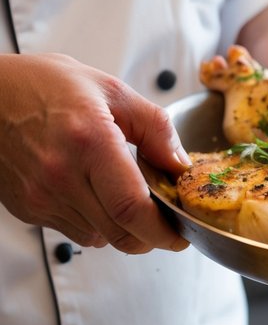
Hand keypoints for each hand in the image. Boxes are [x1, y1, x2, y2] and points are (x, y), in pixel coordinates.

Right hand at [0, 53, 189, 252]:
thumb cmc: (42, 86)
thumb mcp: (109, 90)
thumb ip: (155, 127)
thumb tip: (180, 165)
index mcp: (89, 141)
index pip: (133, 209)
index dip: (164, 231)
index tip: (181, 232)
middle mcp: (62, 176)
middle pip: (121, 234)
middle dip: (151, 237)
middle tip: (164, 223)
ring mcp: (42, 197)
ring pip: (101, 238)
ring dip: (122, 227)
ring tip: (122, 195)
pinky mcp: (29, 210)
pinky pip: (76, 232)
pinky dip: (95, 222)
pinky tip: (91, 192)